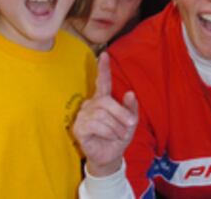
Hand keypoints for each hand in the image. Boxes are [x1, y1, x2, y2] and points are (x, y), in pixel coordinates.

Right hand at [73, 53, 138, 176]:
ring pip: (102, 114)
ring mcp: (83, 115)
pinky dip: (107, 131)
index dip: (103, 69)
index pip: (102, 81)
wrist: (111, 155)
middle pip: (106, 101)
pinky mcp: (78, 127)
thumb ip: (131, 108)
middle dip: (121, 113)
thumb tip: (130, 93)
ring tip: (119, 134)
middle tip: (130, 124)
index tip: (105, 54)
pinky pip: (95, 124)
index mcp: (103, 100)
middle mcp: (91, 104)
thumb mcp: (130, 122)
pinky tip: (109, 137)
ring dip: (115, 126)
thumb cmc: (119, 136)